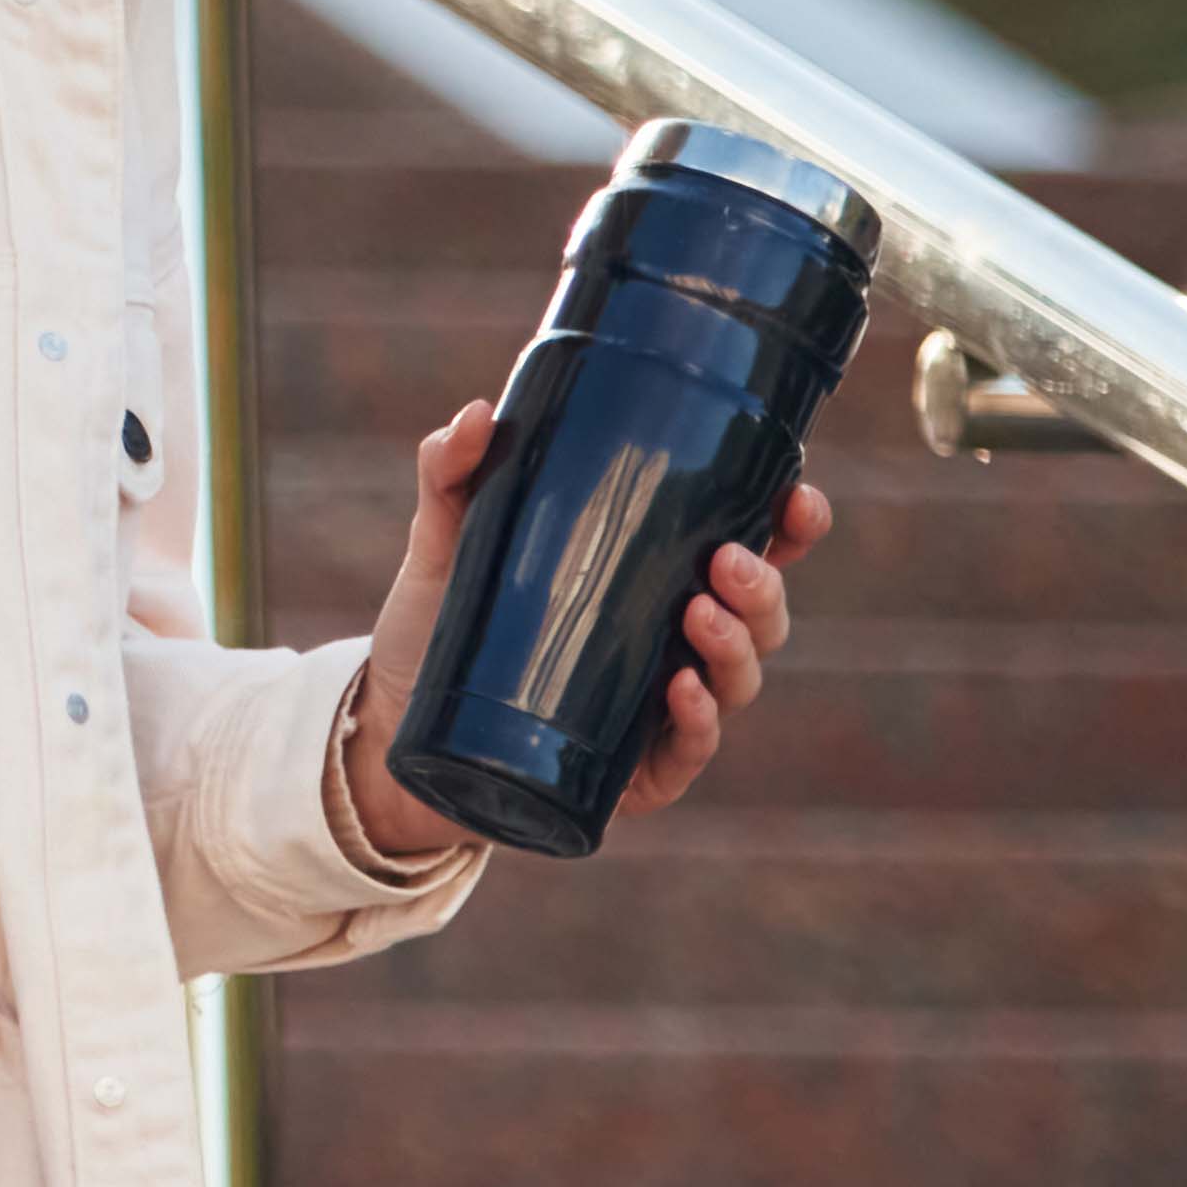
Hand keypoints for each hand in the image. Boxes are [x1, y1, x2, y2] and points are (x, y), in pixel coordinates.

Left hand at [342, 400, 825, 864]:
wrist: (388, 722)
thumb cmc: (438, 622)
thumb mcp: (446, 539)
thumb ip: (452, 470)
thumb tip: (478, 414)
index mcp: (656, 579)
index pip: (753, 547)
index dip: (792, 526)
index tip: (798, 496)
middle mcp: (675, 643)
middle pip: (762, 615)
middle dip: (764, 586)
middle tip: (727, 560)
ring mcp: (662, 710)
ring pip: (740, 679)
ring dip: (737, 645)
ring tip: (699, 612)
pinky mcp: (636, 772)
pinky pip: (690, 749)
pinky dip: (698, 719)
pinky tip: (681, 688)